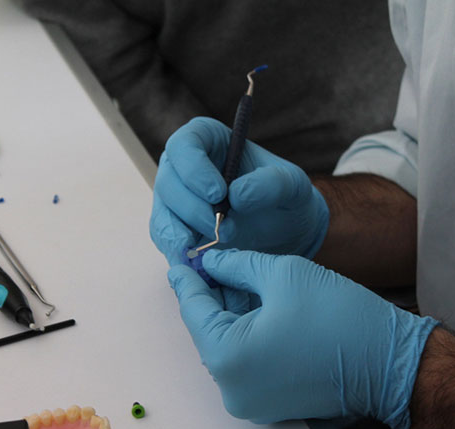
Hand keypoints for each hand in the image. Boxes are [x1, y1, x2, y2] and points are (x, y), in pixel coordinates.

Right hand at [150, 117, 328, 265]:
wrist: (283, 231)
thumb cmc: (285, 198)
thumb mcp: (291, 186)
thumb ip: (270, 184)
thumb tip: (235, 195)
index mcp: (208, 140)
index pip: (185, 144)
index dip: (194, 168)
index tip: (217, 193)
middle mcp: (183, 166)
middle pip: (168, 182)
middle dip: (192, 209)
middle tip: (223, 229)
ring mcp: (175, 198)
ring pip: (163, 213)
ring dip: (182, 234)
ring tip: (211, 251)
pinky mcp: (174, 227)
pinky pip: (165, 238)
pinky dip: (177, 252)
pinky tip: (196, 262)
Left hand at [168, 249, 437, 428]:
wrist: (391, 365)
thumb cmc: (340, 318)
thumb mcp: (283, 274)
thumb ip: (236, 265)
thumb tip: (212, 261)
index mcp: (228, 358)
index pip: (194, 310)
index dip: (188, 279)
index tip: (181, 259)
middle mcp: (231, 389)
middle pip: (209, 330)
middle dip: (210, 294)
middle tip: (209, 262)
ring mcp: (250, 402)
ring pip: (227, 346)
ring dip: (229, 313)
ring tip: (232, 277)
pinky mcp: (269, 404)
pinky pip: (245, 363)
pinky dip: (245, 335)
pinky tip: (252, 305)